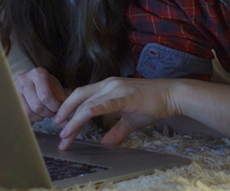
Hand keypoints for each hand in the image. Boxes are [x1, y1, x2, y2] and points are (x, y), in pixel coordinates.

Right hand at [14, 67, 67, 122]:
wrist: (29, 79)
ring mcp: (15, 90)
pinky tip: (37, 114)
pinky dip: (33, 118)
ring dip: (40, 117)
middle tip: (52, 112)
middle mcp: (24, 80)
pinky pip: (23, 115)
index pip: (45, 96)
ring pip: (29, 112)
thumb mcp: (56, 88)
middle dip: (48, 113)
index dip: (54, 107)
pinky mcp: (11, 99)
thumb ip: (63, 102)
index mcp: (38, 74)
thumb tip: (66, 124)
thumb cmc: (46, 84)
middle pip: (37, 106)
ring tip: (45, 113)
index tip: (58, 109)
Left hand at [53, 77, 178, 149]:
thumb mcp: (130, 120)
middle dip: (65, 114)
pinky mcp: (124, 96)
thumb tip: (105, 144)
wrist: (171, 95)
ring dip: (73, 120)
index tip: (62, 126)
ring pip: (87, 103)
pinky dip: (89, 112)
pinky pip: (102, 104)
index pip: (82, 97)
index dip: (69, 110)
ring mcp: (115, 89)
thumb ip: (116, 131)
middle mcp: (108, 84)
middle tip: (58, 131)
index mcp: (108, 87)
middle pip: (78, 97)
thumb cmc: (153, 103)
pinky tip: (81, 119)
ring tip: (65, 134)